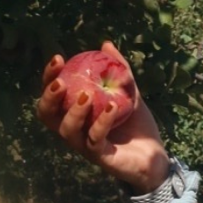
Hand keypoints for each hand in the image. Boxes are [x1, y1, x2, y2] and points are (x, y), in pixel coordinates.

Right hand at [35, 43, 170, 192]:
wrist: (156, 157)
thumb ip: (119, 72)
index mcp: (74, 114)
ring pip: (66, 129)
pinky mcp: (100, 157)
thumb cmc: (137, 127)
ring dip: (74, 111)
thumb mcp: (129, 95)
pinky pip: (94, 139)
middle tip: (61, 81)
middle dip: (49, 97)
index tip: (58, 58)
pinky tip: (112, 107)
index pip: (51, 95)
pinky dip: (102, 122)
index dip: (48, 77)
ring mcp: (84, 145)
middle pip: (46, 114)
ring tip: (87, 95)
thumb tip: (106, 44)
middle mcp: (73, 130)